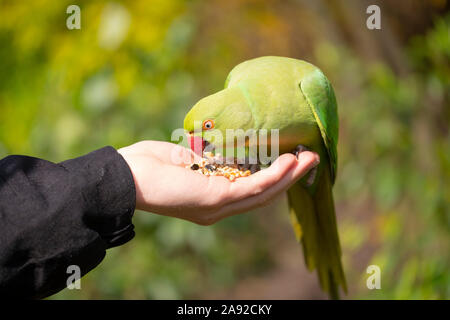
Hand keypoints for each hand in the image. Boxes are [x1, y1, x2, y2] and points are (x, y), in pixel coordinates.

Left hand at [118, 141, 318, 224]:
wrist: (125, 176)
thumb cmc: (150, 165)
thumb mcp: (186, 161)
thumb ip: (208, 161)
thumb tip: (223, 152)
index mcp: (213, 199)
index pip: (251, 191)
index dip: (275, 178)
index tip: (292, 160)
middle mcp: (219, 208)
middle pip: (264, 195)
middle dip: (289, 178)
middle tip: (311, 160)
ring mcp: (218, 206)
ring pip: (264, 193)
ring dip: (289, 176)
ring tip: (308, 160)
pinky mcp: (215, 199)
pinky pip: (252, 187)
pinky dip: (273, 175)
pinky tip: (287, 162)